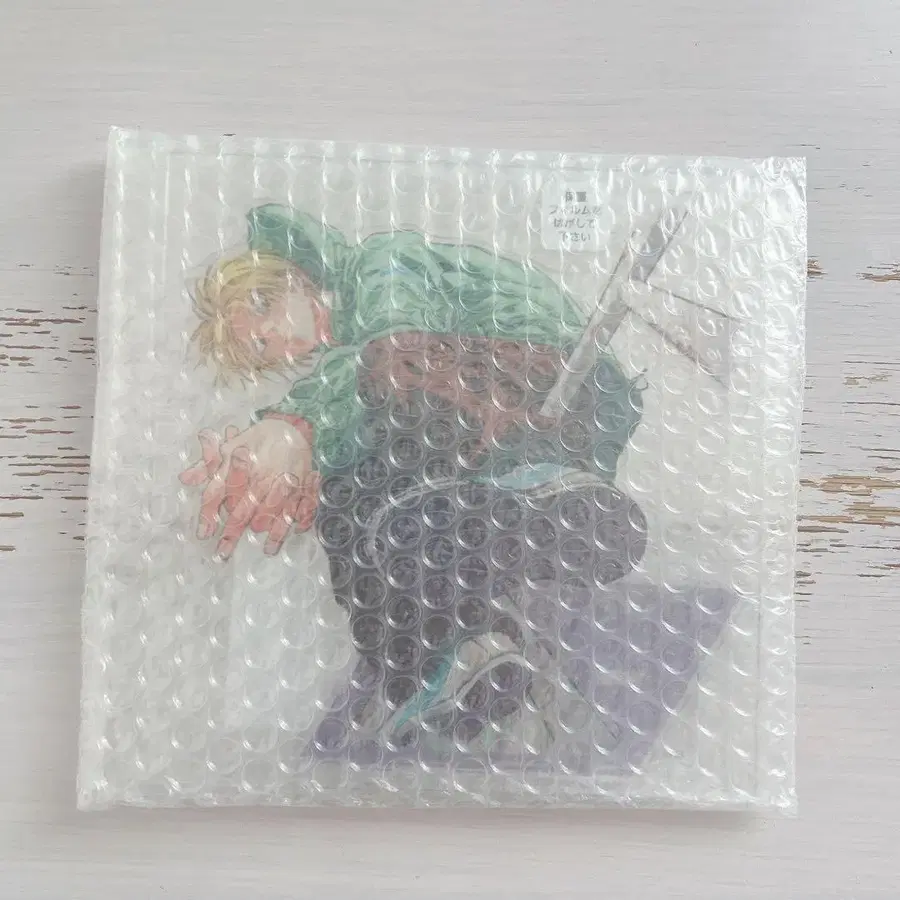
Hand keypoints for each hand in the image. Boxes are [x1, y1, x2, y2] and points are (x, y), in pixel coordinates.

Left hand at [179, 417, 318, 558]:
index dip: (209, 514)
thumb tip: (184, 479)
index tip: (202, 533)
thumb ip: (207, 465)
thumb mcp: (230, 448)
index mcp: (242, 468)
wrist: (291, 427)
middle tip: (223, 554)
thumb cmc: (257, 440)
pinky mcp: (306, 486)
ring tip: (268, 551)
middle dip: (233, 534)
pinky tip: (298, 531)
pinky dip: (303, 518)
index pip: (221, 494)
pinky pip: (306, 505)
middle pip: (245, 511)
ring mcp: (287, 484)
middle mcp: (263, 479)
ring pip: (278, 513)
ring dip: (274, 533)